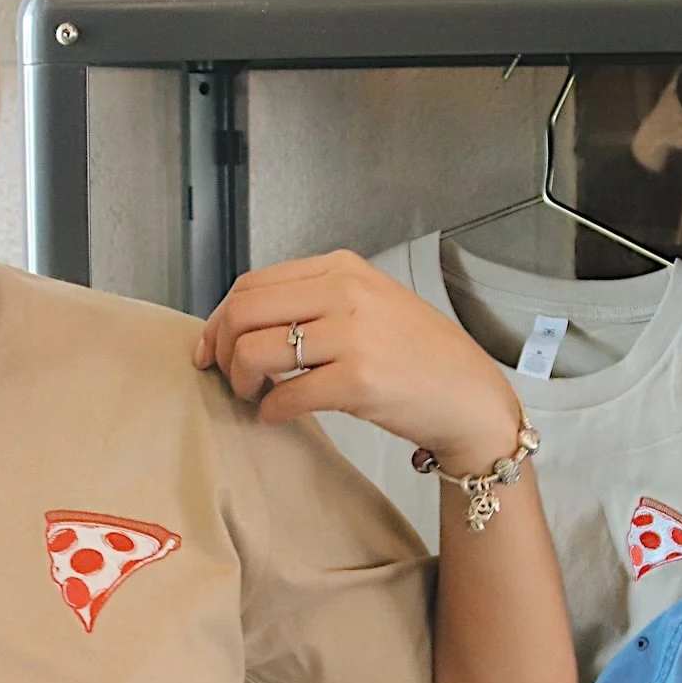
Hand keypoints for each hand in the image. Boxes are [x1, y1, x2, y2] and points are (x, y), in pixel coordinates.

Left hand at [194, 252, 521, 471]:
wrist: (469, 396)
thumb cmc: (421, 355)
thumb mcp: (369, 302)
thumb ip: (314, 300)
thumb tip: (245, 321)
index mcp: (342, 268)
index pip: (252, 282)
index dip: (219, 319)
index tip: (212, 346)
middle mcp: (346, 292)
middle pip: (244, 311)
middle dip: (223, 348)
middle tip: (231, 375)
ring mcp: (353, 335)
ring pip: (256, 351)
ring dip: (243, 381)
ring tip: (257, 395)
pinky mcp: (359, 380)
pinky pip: (286, 396)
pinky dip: (271, 411)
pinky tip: (281, 414)